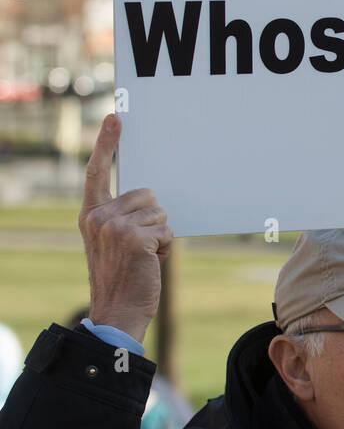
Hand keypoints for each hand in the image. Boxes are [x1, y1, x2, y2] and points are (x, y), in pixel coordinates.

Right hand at [77, 114, 173, 344]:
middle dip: (152, 219)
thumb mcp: (112, 242)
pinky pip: (168, 230)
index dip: (106, 143)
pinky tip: (151, 263)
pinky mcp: (137, 238)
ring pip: (160, 213)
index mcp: (91, 214)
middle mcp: (99, 217)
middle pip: (147, 195)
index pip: (97, 172)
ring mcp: (116, 227)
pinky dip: (166, 247)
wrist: (117, 310)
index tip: (114, 118)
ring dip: (160, 234)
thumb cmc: (121, 276)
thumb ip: (121, 217)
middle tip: (139, 247)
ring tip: (143, 256)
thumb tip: (151, 198)